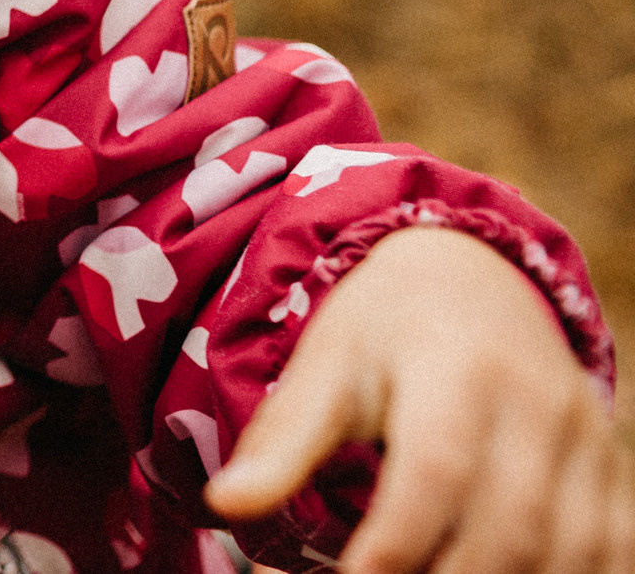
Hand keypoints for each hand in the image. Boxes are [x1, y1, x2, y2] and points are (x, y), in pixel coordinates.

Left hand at [206, 226, 632, 573]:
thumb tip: (224, 505)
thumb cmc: (381, 328)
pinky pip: (611, 548)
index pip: (436, 472)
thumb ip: (283, 439)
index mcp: (456, 372)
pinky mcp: (611, 470)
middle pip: (512, 525)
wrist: (467, 273)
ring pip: (570, 548)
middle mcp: (537, 405)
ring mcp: (587, 441)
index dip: (397, 542)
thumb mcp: (325, 364)